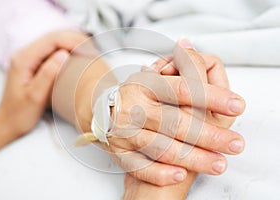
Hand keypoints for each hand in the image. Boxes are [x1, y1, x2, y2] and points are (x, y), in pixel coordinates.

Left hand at [0, 30, 86, 137]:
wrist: (7, 123)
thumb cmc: (19, 114)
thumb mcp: (34, 97)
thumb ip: (47, 74)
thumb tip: (64, 54)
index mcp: (23, 59)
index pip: (51, 40)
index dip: (72, 42)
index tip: (89, 51)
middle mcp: (25, 54)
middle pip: (54, 37)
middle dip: (75, 40)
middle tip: (94, 50)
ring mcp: (30, 58)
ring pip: (55, 42)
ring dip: (73, 44)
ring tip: (90, 52)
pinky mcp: (35, 64)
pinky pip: (54, 51)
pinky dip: (69, 51)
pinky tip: (79, 57)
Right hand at [103, 43, 244, 185]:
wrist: (105, 115)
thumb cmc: (138, 95)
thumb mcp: (155, 75)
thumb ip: (177, 66)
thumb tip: (190, 47)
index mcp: (144, 85)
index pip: (182, 88)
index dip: (211, 96)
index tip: (236, 105)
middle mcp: (133, 109)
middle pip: (176, 122)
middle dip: (209, 135)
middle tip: (234, 144)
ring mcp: (125, 133)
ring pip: (162, 148)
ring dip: (193, 158)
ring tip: (219, 164)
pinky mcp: (120, 153)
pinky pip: (138, 166)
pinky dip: (159, 173)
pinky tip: (179, 175)